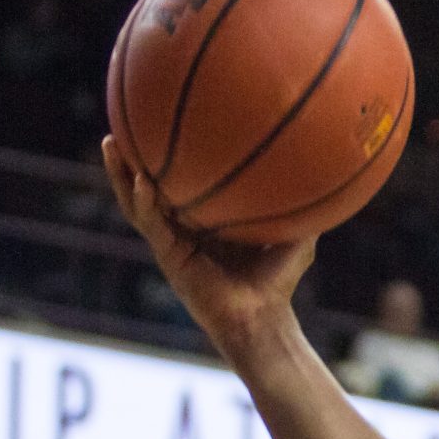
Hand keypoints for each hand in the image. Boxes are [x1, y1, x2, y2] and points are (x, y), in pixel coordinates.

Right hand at [100, 136, 315, 348]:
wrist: (262, 318)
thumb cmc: (279, 280)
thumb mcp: (295, 236)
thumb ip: (303, 205)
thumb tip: (327, 168)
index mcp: (206, 219)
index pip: (182, 181)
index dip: (170, 155)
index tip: (164, 120)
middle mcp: (183, 228)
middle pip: (149, 184)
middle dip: (134, 155)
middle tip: (123, 122)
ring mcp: (171, 242)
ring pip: (136, 201)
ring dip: (121, 174)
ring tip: (111, 142)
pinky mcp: (168, 256)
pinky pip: (150, 223)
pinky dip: (144, 201)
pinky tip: (140, 179)